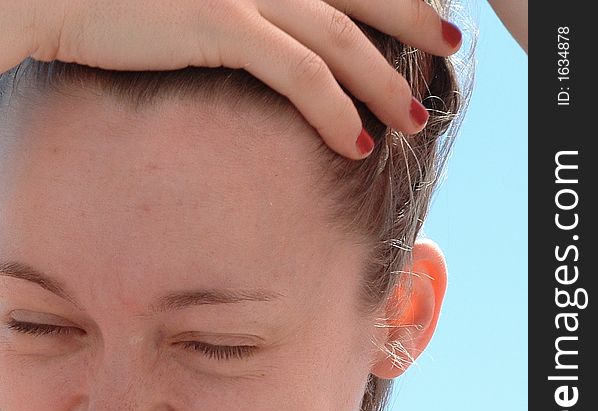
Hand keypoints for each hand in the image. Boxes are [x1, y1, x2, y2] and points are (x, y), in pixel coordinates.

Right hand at [25, 0, 461, 157]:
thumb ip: (226, 3)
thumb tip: (257, 30)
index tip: (424, 16)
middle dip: (415, 25)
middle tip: (446, 58)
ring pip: (341, 39)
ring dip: (383, 83)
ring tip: (411, 119)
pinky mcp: (221, 24)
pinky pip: (301, 72)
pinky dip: (336, 108)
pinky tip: (358, 139)